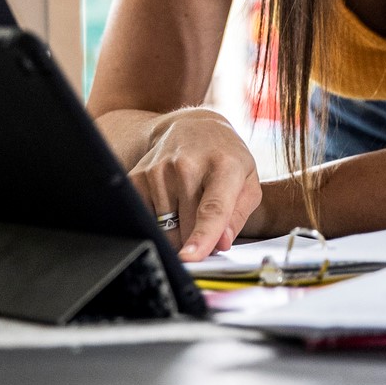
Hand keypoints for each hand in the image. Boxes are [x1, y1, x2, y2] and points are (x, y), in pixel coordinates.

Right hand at [129, 108, 259, 260]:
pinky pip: (145, 219)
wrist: (191, 127)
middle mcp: (188, 165)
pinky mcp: (138, 177)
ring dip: (176, 230)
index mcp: (224, 166)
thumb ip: (238, 216)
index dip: (202, 236)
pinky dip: (157, 222)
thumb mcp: (247, 182)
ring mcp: (159, 170)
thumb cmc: (224, 158)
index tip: (191, 258)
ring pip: (164, 229)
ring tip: (186, 204)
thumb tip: (221, 244)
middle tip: (203, 222)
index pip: (212, 209)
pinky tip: (169, 202)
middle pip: (186, 227)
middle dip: (195, 238)